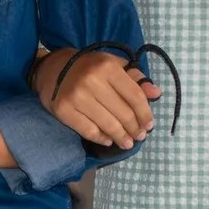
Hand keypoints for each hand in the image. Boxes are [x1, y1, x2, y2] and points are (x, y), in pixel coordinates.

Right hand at [41, 51, 160, 150]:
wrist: (51, 68)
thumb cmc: (88, 66)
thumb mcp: (112, 65)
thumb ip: (135, 78)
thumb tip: (156, 93)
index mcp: (108, 67)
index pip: (135, 96)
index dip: (145, 114)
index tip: (149, 125)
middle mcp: (92, 81)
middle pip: (123, 113)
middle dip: (134, 129)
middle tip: (139, 136)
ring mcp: (76, 97)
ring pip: (107, 125)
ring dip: (121, 138)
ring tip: (127, 143)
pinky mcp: (63, 110)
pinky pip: (88, 130)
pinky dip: (101, 138)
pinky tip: (108, 140)